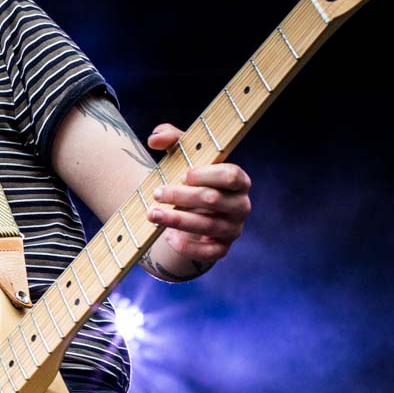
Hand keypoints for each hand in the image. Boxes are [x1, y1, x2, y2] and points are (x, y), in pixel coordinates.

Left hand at [145, 123, 251, 263]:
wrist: (193, 212)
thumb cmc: (191, 179)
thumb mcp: (184, 155)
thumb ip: (172, 139)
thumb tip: (154, 139)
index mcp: (239, 180)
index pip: (231, 175)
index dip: (207, 175)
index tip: (182, 175)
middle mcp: (241, 205)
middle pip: (214, 200)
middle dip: (181, 196)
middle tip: (156, 193)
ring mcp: (233, 228)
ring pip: (207, 226)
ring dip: (177, 220)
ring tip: (152, 214)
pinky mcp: (222, 248)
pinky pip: (209, 252)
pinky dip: (187, 246)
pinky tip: (168, 238)